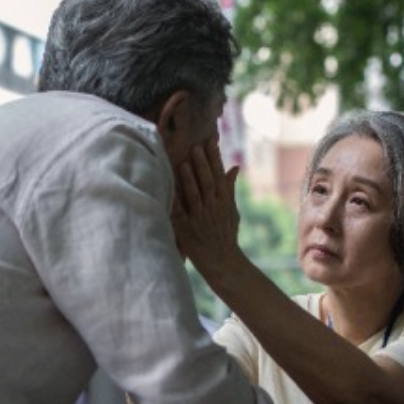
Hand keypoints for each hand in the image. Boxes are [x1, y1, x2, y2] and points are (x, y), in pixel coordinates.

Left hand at [171, 138, 241, 276]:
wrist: (222, 262)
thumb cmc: (225, 235)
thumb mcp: (232, 212)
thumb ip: (230, 190)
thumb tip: (234, 167)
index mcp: (224, 202)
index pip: (220, 175)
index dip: (215, 158)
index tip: (211, 141)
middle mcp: (213, 209)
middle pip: (208, 182)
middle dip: (202, 164)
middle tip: (195, 146)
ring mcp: (200, 220)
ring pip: (195, 196)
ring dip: (189, 179)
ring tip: (183, 162)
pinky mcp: (187, 231)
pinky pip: (179, 214)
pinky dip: (174, 202)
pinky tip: (168, 189)